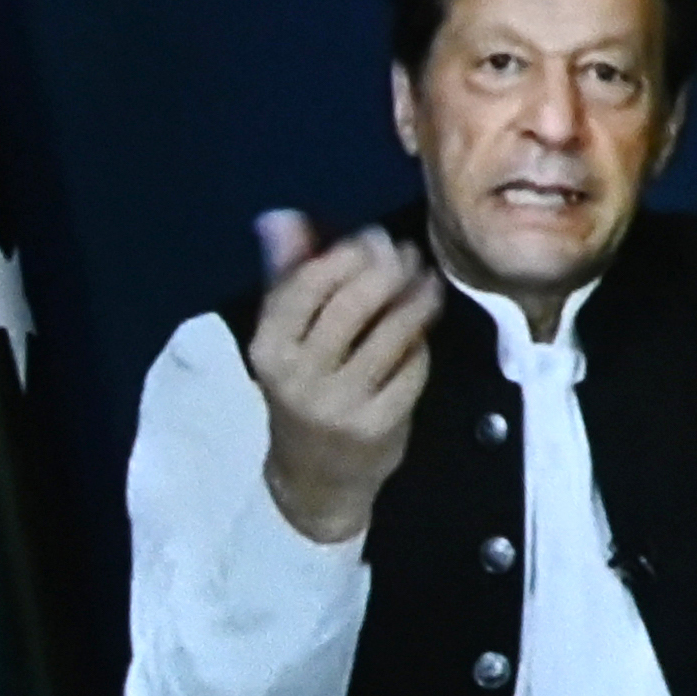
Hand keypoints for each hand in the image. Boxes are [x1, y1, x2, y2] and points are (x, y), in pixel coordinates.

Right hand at [246, 212, 436, 544]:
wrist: (314, 478)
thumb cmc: (302, 390)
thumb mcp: (284, 339)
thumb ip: (287, 277)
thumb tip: (280, 217)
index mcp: (268, 347)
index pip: (307, 284)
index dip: (347, 252)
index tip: (373, 236)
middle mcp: (298, 376)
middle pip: (353, 303)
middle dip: (388, 269)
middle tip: (407, 254)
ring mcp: (340, 404)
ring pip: (390, 333)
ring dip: (416, 298)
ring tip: (427, 281)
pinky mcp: (378, 426)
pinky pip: (410, 368)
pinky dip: (420, 343)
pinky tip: (423, 329)